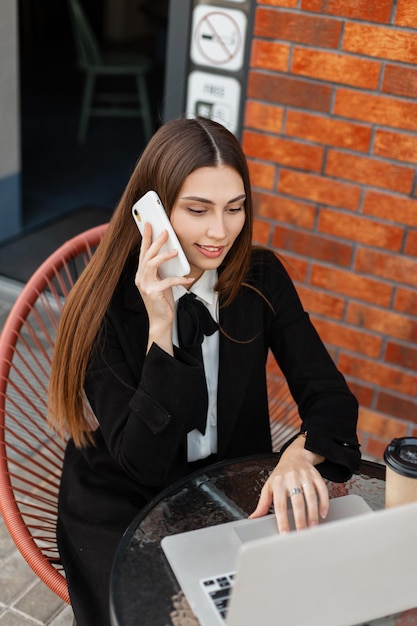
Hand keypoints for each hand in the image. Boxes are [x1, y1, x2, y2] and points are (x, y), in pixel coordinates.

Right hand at [135, 222, 193, 352]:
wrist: (160, 321)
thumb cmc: (163, 300)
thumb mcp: (162, 281)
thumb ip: (162, 269)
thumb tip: (171, 252)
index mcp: (142, 274)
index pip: (143, 252)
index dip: (145, 237)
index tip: (148, 223)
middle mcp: (140, 278)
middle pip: (146, 255)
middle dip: (155, 241)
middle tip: (164, 231)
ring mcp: (145, 286)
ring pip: (151, 265)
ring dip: (163, 256)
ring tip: (174, 251)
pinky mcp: (154, 293)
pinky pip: (167, 282)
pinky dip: (179, 279)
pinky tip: (188, 278)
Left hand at [249, 435, 328, 532]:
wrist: (295, 456)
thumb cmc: (280, 475)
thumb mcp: (269, 486)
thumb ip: (263, 504)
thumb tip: (253, 518)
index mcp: (278, 482)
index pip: (280, 504)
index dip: (282, 520)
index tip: (284, 534)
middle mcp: (292, 478)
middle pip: (297, 501)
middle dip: (300, 519)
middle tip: (302, 534)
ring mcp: (305, 476)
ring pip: (311, 496)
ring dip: (313, 513)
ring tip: (313, 527)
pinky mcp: (316, 475)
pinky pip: (322, 489)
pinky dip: (324, 502)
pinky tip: (323, 513)